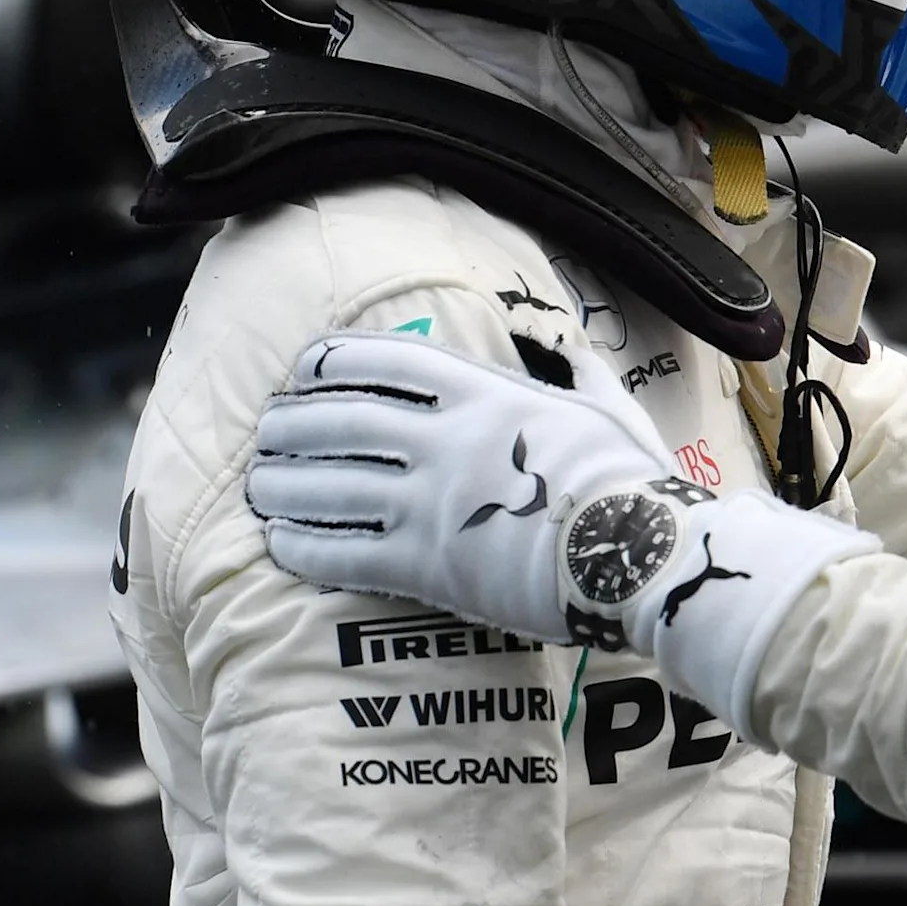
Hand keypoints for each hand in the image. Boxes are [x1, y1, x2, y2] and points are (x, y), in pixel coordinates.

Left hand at [249, 332, 877, 720]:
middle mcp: (447, 437)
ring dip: (282, 485)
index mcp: (486, 390)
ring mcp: (433, 500)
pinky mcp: (429, 564)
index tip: (302, 370)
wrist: (647, 555)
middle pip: (339, 420)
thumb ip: (572, 370)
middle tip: (266, 435)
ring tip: (259, 488)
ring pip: (328, 484)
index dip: (330, 362)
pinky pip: (342, 552)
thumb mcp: (606, 405)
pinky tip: (278, 545)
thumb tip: (553, 341)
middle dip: (290, 425)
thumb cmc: (636, 482)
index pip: (383, 360)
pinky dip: (302, 547)